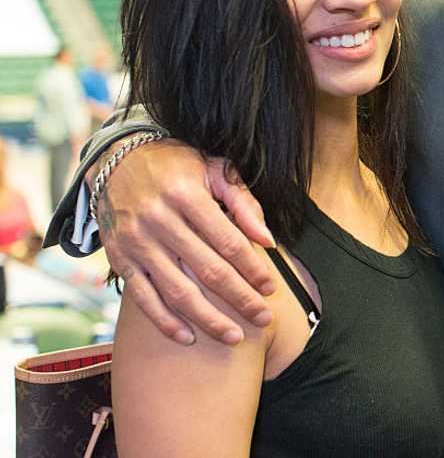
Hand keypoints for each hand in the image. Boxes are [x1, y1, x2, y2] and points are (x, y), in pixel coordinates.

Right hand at [96, 139, 277, 344]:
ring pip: (177, 291)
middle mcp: (159, 220)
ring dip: (208, 319)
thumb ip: (243, 203)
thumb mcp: (214, 169)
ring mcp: (136, 242)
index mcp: (186, 195)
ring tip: (234, 336)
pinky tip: (188, 337)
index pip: (228, 242)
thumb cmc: (176, 165)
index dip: (253, 268)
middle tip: (263, 317)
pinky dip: (165, 322)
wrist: (116, 161)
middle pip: (208, 270)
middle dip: (240, 299)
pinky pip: (144, 298)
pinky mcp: (119, 259)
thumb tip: (267, 241)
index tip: (271, 288)